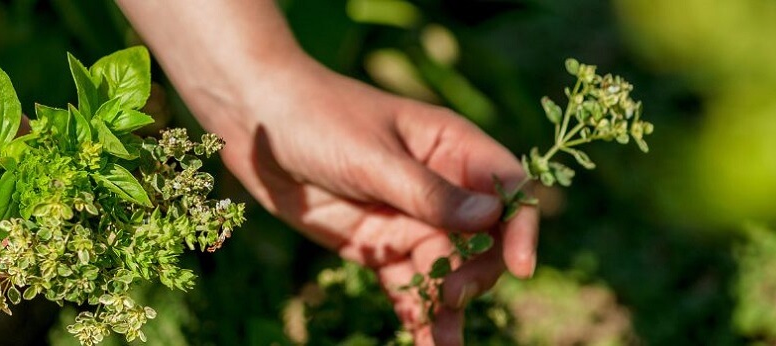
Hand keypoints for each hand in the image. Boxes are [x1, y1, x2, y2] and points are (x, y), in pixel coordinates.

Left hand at [200, 61, 538, 344]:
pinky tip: (423, 341)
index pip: (507, 187)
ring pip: (446, 270)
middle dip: (476, 272)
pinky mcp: (376, 246)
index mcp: (451, 146)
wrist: (254, 123)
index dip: (521, 227)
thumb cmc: (318, 119)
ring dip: (449, 308)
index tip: (520, 266)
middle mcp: (439, 185)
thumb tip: (490, 219)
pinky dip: (418, 314)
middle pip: (483, 240)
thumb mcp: (371, 156)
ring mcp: (408, 219)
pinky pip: (407, 285)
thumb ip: (427, 192)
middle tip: (451, 295)